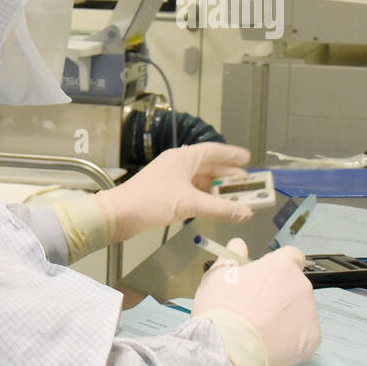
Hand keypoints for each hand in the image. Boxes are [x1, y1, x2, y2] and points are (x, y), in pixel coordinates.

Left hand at [96, 143, 254, 241]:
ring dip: (217, 189)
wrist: (118, 214)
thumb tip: (247, 213)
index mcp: (183, 158)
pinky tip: (213, 207)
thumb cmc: (151, 201)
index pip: (214, 151)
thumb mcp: (190, 204)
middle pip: (209, 166)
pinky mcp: (164, 193)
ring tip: (235, 198)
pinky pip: (191, 191)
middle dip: (229, 176)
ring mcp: (170, 178)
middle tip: (248, 185)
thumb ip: (221, 208)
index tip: (248, 159)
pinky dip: (204, 198)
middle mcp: (177, 164)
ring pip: (200, 180)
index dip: (232, 154)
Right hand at [192, 238, 320, 365]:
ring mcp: (310, 314)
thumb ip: (232, 257)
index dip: (278, 265)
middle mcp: (301, 286)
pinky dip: (290, 338)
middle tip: (255, 307)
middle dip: (279, 293)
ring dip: (285, 316)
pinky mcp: (312, 339)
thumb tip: (238, 244)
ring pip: (299, 310)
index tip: (266, 276)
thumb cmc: (221, 310)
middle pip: (295, 285)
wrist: (228, 348)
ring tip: (259, 329)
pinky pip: (303, 334)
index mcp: (281, 267)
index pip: (292, 255)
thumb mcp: (217, 276)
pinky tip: (268, 342)